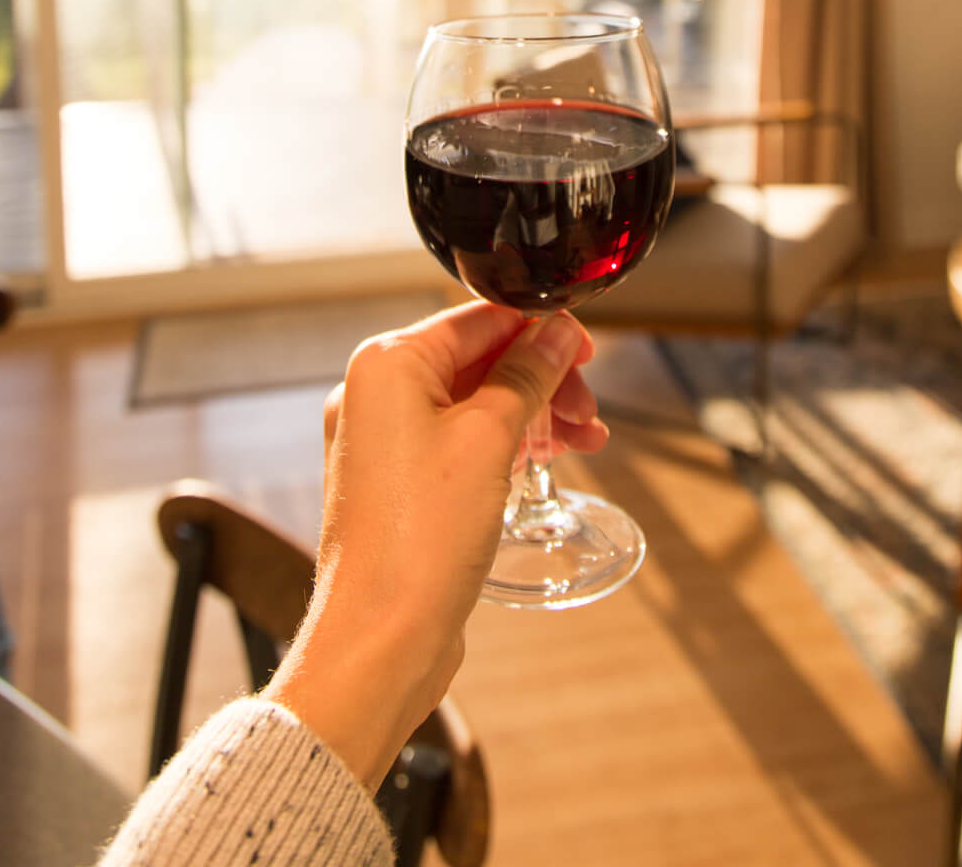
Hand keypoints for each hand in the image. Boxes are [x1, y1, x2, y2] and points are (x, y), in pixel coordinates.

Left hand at [264, 302, 606, 787]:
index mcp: (386, 365)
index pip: (478, 319)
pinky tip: (545, 458)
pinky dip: (504, 445)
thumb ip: (526, 377)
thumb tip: (554, 336)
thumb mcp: (489, 440)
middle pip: (477, 360)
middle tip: (586, 403)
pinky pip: (459, 443)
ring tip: (583, 436)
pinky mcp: (397, 485)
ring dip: (531, 413)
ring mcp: (383, 444)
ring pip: (473, 403)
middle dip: (540, 378)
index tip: (582, 348)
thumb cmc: (416, 545)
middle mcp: (375, 396)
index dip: (539, 329)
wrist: (380, 642)